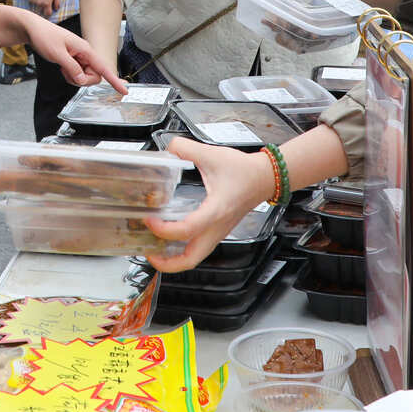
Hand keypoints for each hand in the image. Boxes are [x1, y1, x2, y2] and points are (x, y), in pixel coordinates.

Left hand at [23, 14, 126, 93]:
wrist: (34, 30)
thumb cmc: (44, 36)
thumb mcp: (57, 54)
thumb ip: (71, 68)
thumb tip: (82, 80)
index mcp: (85, 49)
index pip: (104, 67)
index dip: (114, 80)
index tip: (124, 90)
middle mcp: (85, 53)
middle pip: (94, 76)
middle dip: (82, 80)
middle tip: (66, 72)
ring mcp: (80, 57)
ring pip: (85, 76)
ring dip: (74, 77)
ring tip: (62, 67)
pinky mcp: (74, 60)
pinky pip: (77, 74)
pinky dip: (70, 75)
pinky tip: (62, 67)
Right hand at [26, 0, 62, 15]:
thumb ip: (57, 2)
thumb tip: (56, 9)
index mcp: (46, 4)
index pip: (47, 13)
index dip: (48, 12)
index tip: (49, 10)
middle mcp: (39, 4)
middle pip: (42, 9)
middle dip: (43, 6)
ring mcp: (34, 1)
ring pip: (36, 4)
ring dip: (38, 1)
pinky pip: (32, 0)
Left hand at [144, 137, 278, 271]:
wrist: (265, 178)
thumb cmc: (245, 171)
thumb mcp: (211, 154)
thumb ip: (185, 148)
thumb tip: (168, 149)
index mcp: (215, 210)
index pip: (186, 230)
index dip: (163, 229)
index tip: (150, 218)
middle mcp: (216, 227)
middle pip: (190, 260)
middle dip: (165, 262)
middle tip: (148, 251)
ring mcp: (218, 232)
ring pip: (194, 258)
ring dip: (172, 259)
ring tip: (154, 249)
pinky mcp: (217, 231)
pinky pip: (197, 249)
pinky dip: (181, 251)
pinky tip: (169, 238)